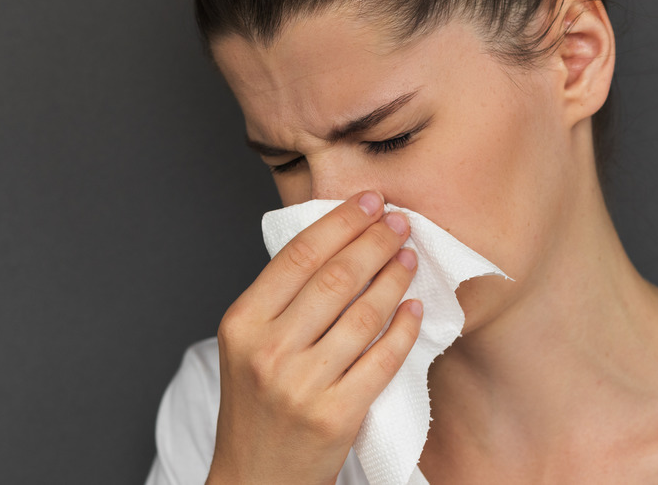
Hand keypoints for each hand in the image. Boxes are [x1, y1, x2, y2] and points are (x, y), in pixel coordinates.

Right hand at [207, 192, 421, 484]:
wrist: (256, 478)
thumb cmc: (258, 407)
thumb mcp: (248, 347)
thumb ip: (281, 301)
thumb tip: (337, 242)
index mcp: (241, 324)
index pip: (298, 256)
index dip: (340, 222)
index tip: (370, 201)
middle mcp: (267, 352)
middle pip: (335, 278)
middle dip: (375, 241)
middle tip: (400, 222)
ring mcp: (302, 385)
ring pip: (364, 314)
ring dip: (394, 277)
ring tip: (409, 257)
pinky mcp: (336, 415)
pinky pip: (382, 359)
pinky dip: (404, 328)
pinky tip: (415, 307)